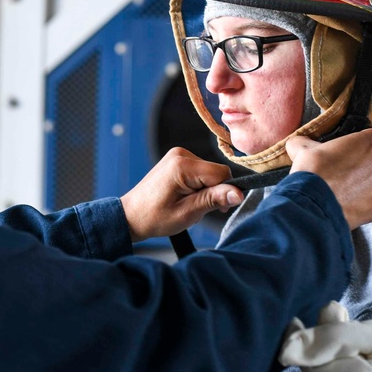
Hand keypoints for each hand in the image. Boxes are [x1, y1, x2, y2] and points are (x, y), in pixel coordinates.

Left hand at [120, 148, 243, 242]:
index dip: (224, 192)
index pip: (221, 173)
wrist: (132, 215)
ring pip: (210, 173)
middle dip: (213, 192)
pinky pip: (200, 172)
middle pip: (216, 172)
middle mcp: (181, 154)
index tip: (216, 209)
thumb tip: (239, 193)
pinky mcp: (178, 160)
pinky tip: (185, 197)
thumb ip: (214, 200)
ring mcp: (178, 155)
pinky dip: (198, 186)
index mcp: (182, 165)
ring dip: (205, 191)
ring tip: (188, 205)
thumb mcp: (187, 213)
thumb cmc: (155, 217)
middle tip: (196, 209)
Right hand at [286, 122, 371, 228]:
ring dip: (363, 184)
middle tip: (343, 169)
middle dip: (365, 164)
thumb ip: (308, 142)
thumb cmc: (312, 172)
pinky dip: (360, 203)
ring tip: (340, 189)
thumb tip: (299, 143)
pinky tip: (343, 203)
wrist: (311, 205)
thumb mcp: (303, 148)